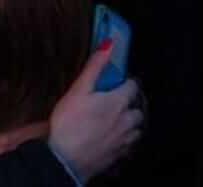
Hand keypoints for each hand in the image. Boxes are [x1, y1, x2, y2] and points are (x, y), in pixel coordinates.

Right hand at [48, 44, 143, 181]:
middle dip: (128, 104)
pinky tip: (109, 138)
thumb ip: (95, 66)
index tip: (116, 82)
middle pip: (137, 109)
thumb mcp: (79, 89)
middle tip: (112, 102)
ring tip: (111, 121)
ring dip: (128, 123)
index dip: (125, 82)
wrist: (65, 159)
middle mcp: (126, 121)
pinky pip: (127, 145)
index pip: (132, 86)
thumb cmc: (70, 123)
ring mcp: (124, 140)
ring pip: (135, 128)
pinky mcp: (118, 155)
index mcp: (118, 102)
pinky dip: (123, 139)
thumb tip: (109, 44)